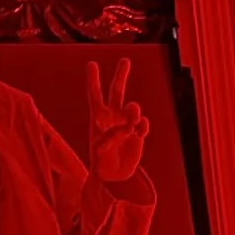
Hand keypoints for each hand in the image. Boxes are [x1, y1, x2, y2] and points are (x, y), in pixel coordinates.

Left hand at [86, 58, 150, 182]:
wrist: (116, 175)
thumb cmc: (102, 163)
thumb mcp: (102, 150)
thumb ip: (114, 136)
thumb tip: (131, 125)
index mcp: (98, 117)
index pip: (95, 95)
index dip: (93, 80)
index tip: (91, 64)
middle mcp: (112, 116)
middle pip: (117, 91)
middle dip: (121, 75)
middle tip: (125, 60)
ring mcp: (126, 123)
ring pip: (133, 107)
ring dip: (134, 111)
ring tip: (133, 123)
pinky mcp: (138, 132)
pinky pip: (143, 123)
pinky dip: (142, 126)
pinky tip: (139, 133)